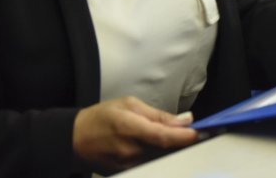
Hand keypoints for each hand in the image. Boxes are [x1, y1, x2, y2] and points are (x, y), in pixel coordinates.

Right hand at [72, 96, 197, 172]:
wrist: (74, 138)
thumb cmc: (101, 117)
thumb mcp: (129, 104)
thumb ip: (158, 115)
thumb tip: (185, 120)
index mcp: (129, 128)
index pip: (164, 137)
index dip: (185, 137)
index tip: (201, 132)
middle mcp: (129, 151)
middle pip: (165, 151)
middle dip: (182, 143)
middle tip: (196, 133)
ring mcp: (126, 166)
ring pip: (160, 159)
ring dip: (172, 150)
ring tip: (177, 138)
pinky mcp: (125, 173)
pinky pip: (149, 165)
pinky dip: (159, 156)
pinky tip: (161, 148)